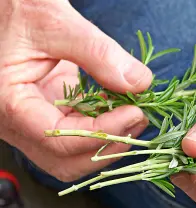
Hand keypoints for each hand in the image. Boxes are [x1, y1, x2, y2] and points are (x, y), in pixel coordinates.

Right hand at [0, 0, 151, 181]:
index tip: (134, 113)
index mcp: (10, 105)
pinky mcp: (51, 117)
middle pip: (67, 161)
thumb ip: (98, 53)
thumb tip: (139, 83)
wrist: (9, 11)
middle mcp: (19, 125)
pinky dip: (103, 130)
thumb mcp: (55, 22)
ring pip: (74, 157)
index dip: (101, 132)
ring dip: (108, 143)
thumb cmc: (17, 9)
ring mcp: (35, 124)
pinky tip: (120, 110)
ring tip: (134, 117)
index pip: (59, 138)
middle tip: (137, 122)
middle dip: (106, 147)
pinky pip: (79, 138)